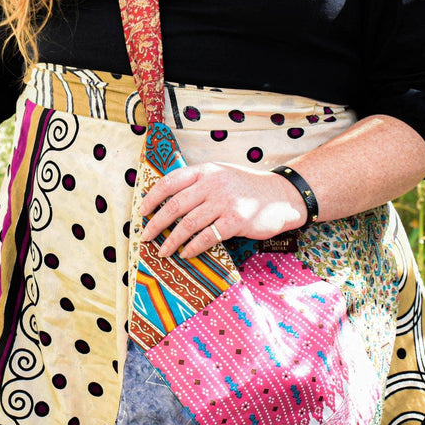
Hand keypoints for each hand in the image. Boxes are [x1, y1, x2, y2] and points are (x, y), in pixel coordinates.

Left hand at [138, 162, 306, 258]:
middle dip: (157, 223)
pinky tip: (186, 254)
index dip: (152, 198)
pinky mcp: (236, 220)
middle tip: (145, 236)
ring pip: (189, 224)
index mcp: (206, 171)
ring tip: (163, 251)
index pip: (170, 182)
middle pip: (175, 205)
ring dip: (172, 240)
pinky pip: (207, 237)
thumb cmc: (248, 189)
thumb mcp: (222, 176)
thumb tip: (170, 203)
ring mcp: (225, 201)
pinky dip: (193, 247)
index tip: (142, 212)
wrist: (282, 196)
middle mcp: (213, 183)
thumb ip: (199, 184)